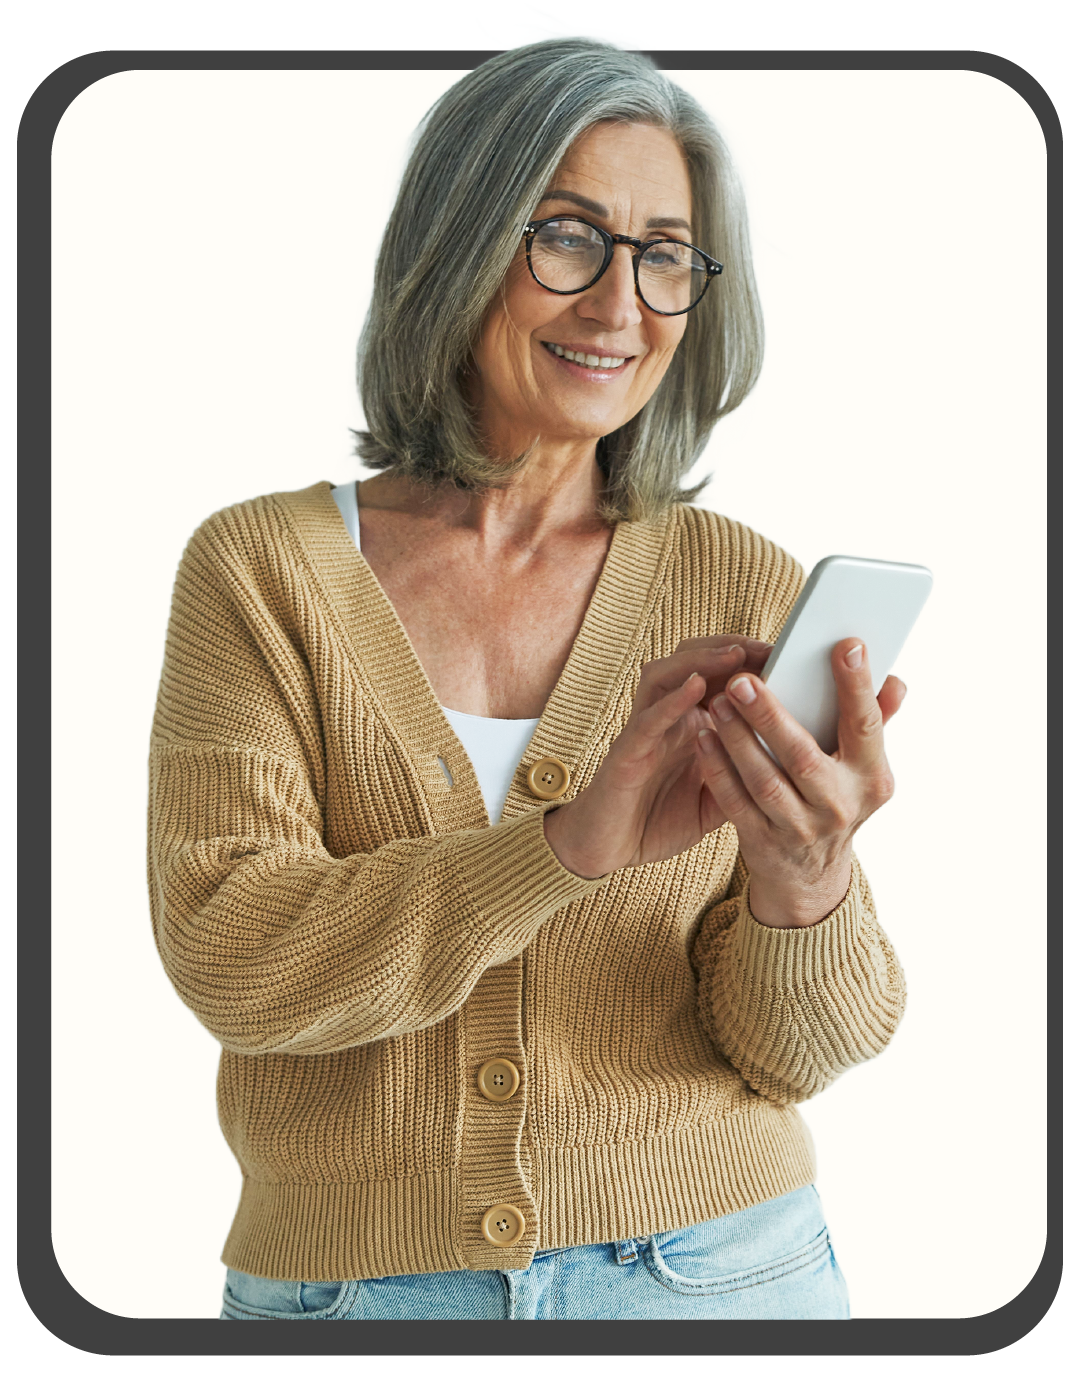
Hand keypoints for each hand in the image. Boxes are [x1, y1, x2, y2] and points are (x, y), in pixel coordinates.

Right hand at [543, 635, 771, 877]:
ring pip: (664, 676)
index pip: (717, 677)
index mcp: (688, 724)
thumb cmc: (658, 821)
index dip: (748, 662)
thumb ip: (742, 779)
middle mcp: (665, 718)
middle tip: (766, 647)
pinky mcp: (625, 753)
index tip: (784, 656)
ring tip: (734, 655)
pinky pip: (647, 719)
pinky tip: (695, 687)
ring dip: (699, 661)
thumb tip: (785, 767)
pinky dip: (672, 700)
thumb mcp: (715, 801)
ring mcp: (643, 731)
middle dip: (728, 648)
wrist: (609, 851)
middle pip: (691, 662)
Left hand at [695, 639, 905, 927]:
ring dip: (736, 740)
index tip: (845, 645)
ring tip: (716, 702)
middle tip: (742, 679)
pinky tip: (703, 738)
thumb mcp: (864, 769)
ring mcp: (800, 827)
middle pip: (802, 756)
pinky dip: (717, 769)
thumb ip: (875, 721)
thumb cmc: (837, 798)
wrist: (811, 874)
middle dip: (770, 716)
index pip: (866, 725)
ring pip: (763, 780)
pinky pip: (735, 801)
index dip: (857, 687)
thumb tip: (896, 680)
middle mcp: (839, 804)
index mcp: (871, 778)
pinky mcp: (763, 841)